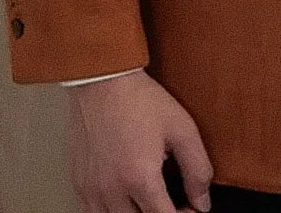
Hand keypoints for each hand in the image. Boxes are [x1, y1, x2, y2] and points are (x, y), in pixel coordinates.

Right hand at [67, 69, 213, 212]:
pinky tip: (125, 195)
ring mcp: (91, 189)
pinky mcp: (79, 183)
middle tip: (173, 202)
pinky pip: (94, 211)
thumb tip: (202, 201)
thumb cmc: (140, 99)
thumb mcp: (182, 128)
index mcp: (140, 178)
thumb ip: (197, 168)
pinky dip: (112, 210)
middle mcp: (112, 190)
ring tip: (150, 198)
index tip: (191, 208)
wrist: (102, 81)